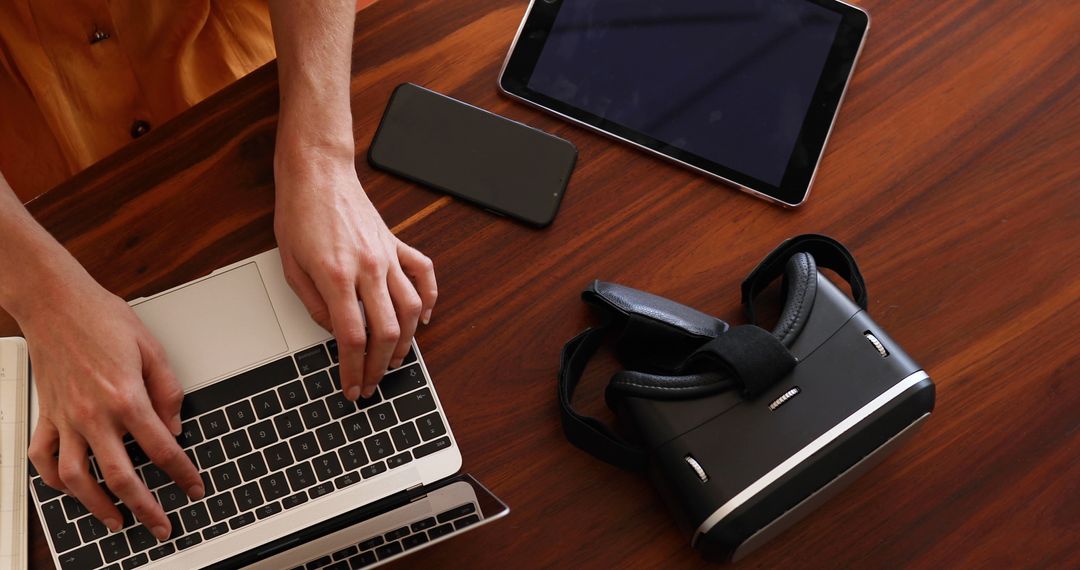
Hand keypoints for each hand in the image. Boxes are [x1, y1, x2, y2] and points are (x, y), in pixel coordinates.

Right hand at [24, 281, 202, 540]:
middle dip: (144, 507)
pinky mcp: (45, 414)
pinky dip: (54, 479)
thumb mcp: (152, 348)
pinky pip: (42, 457)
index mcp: (126, 397)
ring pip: (76, 477)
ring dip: (97, 505)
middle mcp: (92, 413)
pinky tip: (71, 488)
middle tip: (159, 525)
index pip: (161, 448)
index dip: (182, 474)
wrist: (55, 301)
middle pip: (120, 475)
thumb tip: (174, 427)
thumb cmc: (102, 318)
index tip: (193, 488)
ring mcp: (64, 417)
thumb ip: (168, 391)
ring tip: (116, 519)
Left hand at [274, 153, 436, 399]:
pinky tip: (424, 318)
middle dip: (379, 366)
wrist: (318, 174)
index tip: (352, 387)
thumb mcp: (291, 266)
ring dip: (406, 341)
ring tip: (394, 361)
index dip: (353, 369)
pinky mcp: (396, 245)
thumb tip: (333, 331)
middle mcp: (369, 267)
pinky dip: (430, 299)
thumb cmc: (299, 214)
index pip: (352, 336)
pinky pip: (424, 274)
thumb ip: (314, 304)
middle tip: (372, 384)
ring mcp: (387, 256)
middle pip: (386, 330)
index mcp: (337, 275)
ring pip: (412, 309)